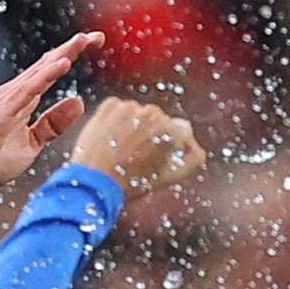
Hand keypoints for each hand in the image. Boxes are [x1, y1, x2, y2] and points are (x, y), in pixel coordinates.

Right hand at [0, 32, 98, 218]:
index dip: (71, 54)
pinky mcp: (1, 112)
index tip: (96, 41)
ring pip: (39, 72)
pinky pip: (28, 90)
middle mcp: (14, 93)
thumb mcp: (32, 143)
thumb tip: (79, 101)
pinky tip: (63, 64)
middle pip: (47, 65)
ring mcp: (6, 101)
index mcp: (23, 99)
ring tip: (82, 41)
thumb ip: (53, 124)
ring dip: (61, 55)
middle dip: (72, 48)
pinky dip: (46, 76)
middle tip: (98, 35)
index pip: (50, 70)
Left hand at [71, 97, 200, 195]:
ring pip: (139, 115)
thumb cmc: (132, 183)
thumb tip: (195, 146)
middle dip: (152, 135)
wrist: (93, 181)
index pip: (182, 130)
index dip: (173, 145)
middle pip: (160, 121)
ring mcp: (130, 107)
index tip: (159, 157)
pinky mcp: (110, 106)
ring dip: (134, 128)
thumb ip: (192, 158)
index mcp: (172, 130)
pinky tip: (111, 139)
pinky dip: (117, 122)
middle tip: (136, 156)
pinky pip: (120, 110)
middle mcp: (154, 113)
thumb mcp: (170, 177)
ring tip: (121, 149)